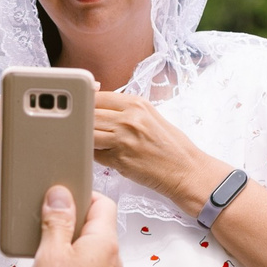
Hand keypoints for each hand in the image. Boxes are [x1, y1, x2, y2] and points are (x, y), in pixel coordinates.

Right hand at [28, 185, 119, 266]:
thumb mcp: (51, 253)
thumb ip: (57, 220)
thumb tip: (60, 194)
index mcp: (104, 240)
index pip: (102, 201)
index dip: (81, 194)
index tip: (58, 197)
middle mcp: (111, 255)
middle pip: (95, 222)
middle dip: (70, 217)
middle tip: (46, 220)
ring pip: (89, 244)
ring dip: (67, 240)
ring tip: (44, 246)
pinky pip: (85, 263)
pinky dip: (69, 259)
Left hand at [93, 90, 228, 208]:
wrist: (186, 169)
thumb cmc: (171, 146)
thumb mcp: (150, 116)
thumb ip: (125, 110)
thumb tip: (99, 108)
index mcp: (137, 104)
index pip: (98, 97)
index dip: (86, 103)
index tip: (82, 109)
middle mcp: (129, 119)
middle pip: (89, 114)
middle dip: (82, 121)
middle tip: (80, 128)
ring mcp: (123, 139)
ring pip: (88, 133)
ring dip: (84, 138)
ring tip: (87, 141)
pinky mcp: (119, 160)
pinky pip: (94, 154)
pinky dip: (92, 154)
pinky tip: (97, 154)